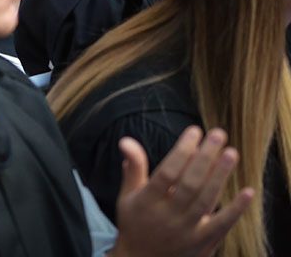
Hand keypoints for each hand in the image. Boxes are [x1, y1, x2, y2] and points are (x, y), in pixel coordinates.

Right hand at [112, 127, 252, 256]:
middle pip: (189, 183)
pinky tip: (248, 192)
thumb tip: (126, 140)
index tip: (194, 132)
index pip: (167, 172)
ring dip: (220, 176)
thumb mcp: (126, 196)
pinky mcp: (202, 242)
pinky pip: (221, 224)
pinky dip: (236, 209)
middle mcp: (167, 215)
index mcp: (146, 201)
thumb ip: (133, 167)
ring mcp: (186, 230)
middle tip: (218, 134)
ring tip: (231, 153)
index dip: (181, 151)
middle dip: (205, 157)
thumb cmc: (134, 223)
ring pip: (206, 200)